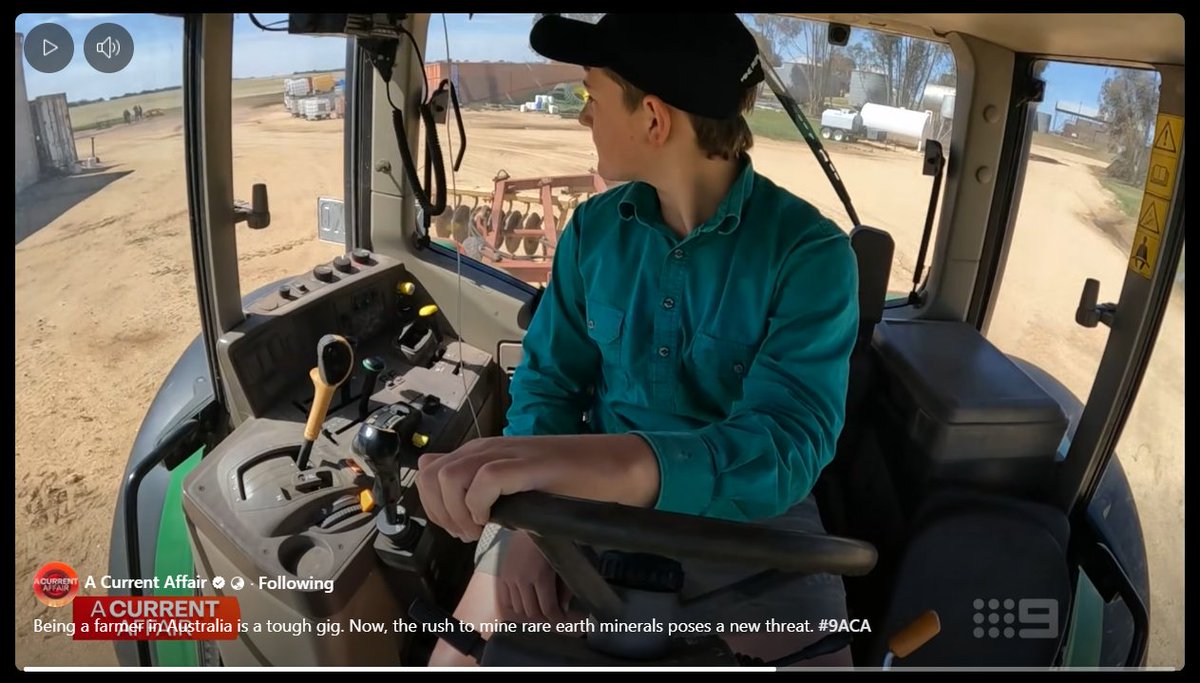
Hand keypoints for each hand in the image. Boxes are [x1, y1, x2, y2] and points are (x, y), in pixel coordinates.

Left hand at [415, 434, 659, 542]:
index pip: (428, 471)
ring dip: (458, 512)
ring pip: (451, 477)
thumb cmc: (566, 480)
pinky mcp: (528, 464)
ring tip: (481, 528)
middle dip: (440, 513)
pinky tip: (497, 519)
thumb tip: (444, 494)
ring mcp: (507, 453)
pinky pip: (486, 481)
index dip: (433, 505)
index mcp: (482, 452)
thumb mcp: (513, 486)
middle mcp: (487, 448)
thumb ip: (479, 487)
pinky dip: (481, 506)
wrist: (611, 467)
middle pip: (431, 475)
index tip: (459, 527)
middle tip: (469, 532)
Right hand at [496, 530, 569, 622]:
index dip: (557, 619)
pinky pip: (505, 600)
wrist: (529, 524)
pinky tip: (524, 603)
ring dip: (530, 613)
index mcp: (540, 576)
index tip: (562, 620)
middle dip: (545, 617)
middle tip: (553, 615)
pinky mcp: (502, 575)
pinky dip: (515, 606)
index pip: (547, 608)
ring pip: (518, 609)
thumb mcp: (562, 563)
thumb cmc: (550, 541)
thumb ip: (564, 588)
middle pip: (532, 612)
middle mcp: (522, 579)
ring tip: (540, 609)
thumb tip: (563, 608)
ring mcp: (509, 578)